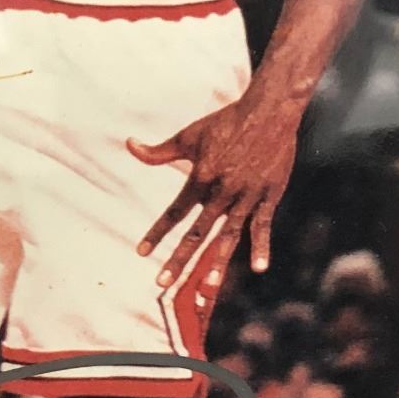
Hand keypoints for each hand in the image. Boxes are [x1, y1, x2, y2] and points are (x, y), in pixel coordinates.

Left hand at [130, 90, 302, 292]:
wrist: (269, 111)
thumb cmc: (225, 122)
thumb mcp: (188, 136)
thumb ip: (159, 151)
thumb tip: (129, 144)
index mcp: (200, 178)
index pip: (174, 213)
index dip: (156, 233)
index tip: (140, 253)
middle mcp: (221, 192)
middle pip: (196, 233)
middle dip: (179, 260)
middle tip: (161, 283)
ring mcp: (246, 196)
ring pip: (229, 236)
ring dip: (218, 262)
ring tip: (207, 285)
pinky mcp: (269, 196)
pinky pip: (263, 226)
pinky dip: (262, 246)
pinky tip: (260, 268)